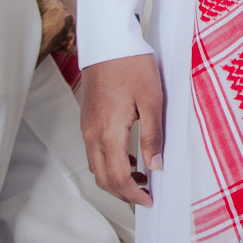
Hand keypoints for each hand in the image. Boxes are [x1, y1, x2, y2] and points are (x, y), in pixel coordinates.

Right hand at [78, 53, 164, 206]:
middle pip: (103, 178)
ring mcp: (87, 127)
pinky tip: (129, 157)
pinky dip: (109, 163)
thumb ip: (153, 136)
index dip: (133, 194)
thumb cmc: (132, 65)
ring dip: (115, 178)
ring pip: (96, 166)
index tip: (149, 200)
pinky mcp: (88, 119)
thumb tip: (156, 165)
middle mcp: (92, 134)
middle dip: (123, 192)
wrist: (108, 41)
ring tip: (140, 178)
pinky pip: (94, 151)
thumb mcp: (152, 100)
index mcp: (109, 133)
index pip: (117, 177)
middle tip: (145, 194)